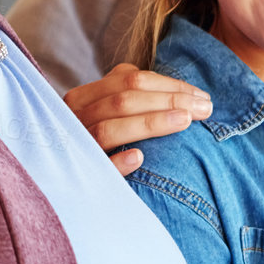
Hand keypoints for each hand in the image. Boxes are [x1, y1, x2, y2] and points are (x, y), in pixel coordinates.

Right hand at [62, 63, 211, 175]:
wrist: (58, 183)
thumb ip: (131, 99)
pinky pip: (95, 167)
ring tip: (184, 122)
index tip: (201, 96)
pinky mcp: (75, 176)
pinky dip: (116, 161)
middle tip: (205, 109)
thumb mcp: (105, 115)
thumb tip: (186, 94)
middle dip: (169, 100)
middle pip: (122, 100)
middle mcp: (73, 118)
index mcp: (83, 98)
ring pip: (109, 129)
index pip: (128, 79)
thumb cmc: (95, 143)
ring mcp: (72, 146)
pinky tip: (139, 158)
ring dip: (149, 123)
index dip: (169, 85)